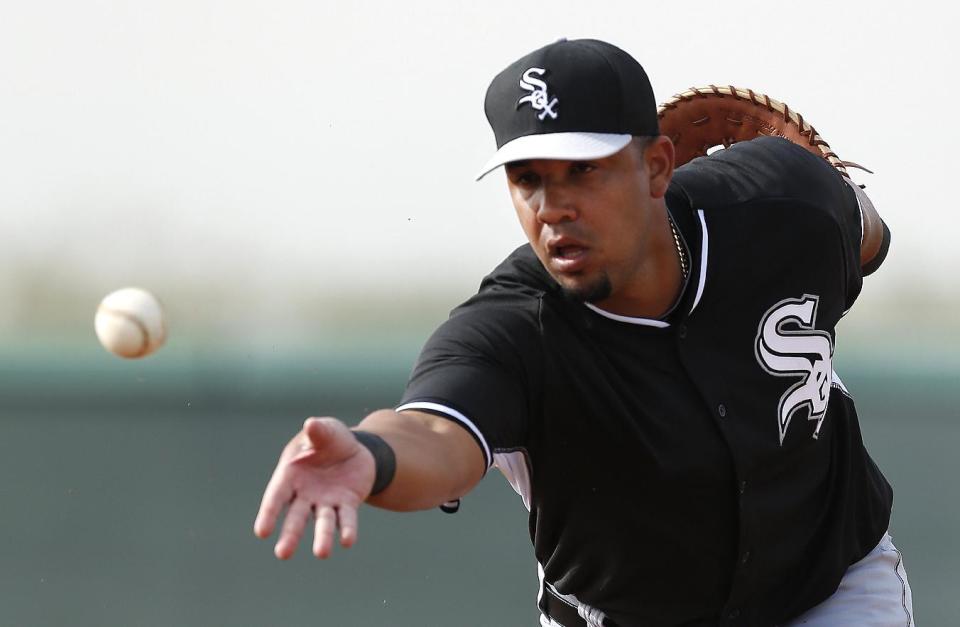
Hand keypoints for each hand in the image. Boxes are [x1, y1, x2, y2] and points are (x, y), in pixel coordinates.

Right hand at [254, 417, 375, 558]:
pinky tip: (348, 541)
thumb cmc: (330, 439)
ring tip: (321, 553)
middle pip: (296, 517)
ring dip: (322, 538)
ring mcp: (325, 502)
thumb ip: (318, 431)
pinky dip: (347, 529)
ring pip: (322, 522)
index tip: (262, 532)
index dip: (269, 513)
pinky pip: (346, 518)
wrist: (354, 449)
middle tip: (283, 554)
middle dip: (290, 535)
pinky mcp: (346, 504)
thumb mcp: (326, 430)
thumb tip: (311, 424)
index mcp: (290, 475)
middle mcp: (304, 494)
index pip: (276, 497)